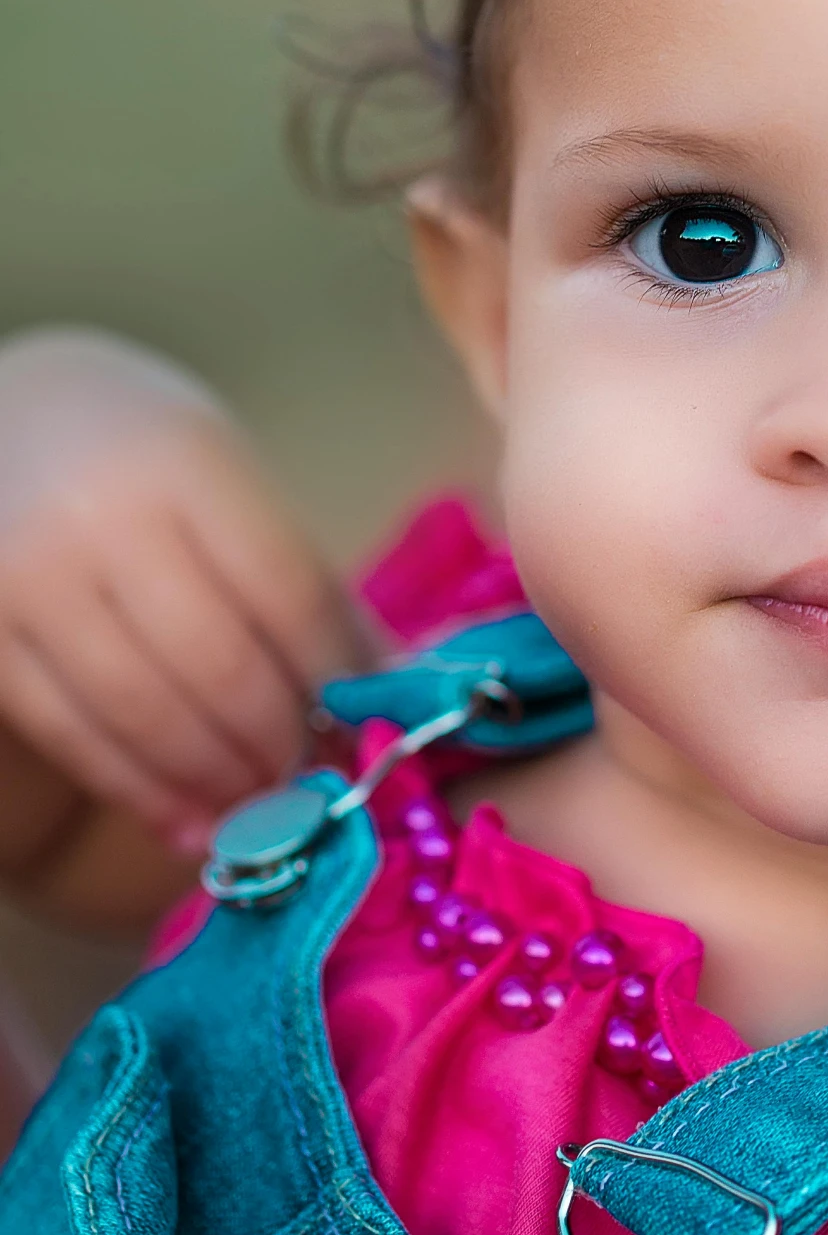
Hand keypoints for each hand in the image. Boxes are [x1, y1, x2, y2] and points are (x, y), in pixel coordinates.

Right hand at [0, 330, 370, 858]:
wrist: (4, 418)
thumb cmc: (142, 455)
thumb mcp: (228, 482)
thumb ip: (300, 580)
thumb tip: (383, 689)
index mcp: (185, 464)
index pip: (285, 591)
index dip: (333, 676)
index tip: (366, 726)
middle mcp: (98, 520)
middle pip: (217, 666)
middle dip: (279, 743)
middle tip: (315, 784)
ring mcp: (27, 581)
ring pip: (142, 715)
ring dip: (216, 781)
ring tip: (262, 810)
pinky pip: (71, 735)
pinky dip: (140, 790)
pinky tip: (188, 817)